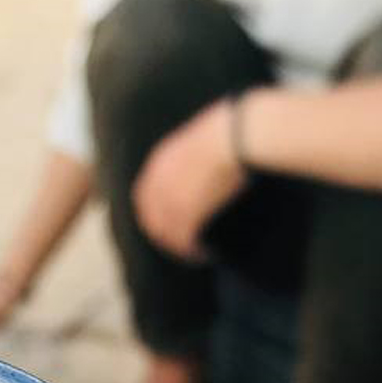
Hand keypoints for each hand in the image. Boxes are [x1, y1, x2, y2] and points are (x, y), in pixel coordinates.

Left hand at [134, 98, 249, 263]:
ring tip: (194, 254)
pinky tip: (203, 254)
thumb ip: (195, 152)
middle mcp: (157, 183)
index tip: (166, 222)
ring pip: (165, 232)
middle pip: (151, 218)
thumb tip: (212, 151)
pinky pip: (183, 238)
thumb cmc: (231, 127)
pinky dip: (191, 250)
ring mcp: (169, 199)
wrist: (235, 134)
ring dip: (177, 246)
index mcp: (159, 163)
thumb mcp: (203, 135)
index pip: (146, 196)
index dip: (154, 213)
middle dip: (163, 234)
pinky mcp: (186, 212)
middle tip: (180, 245)